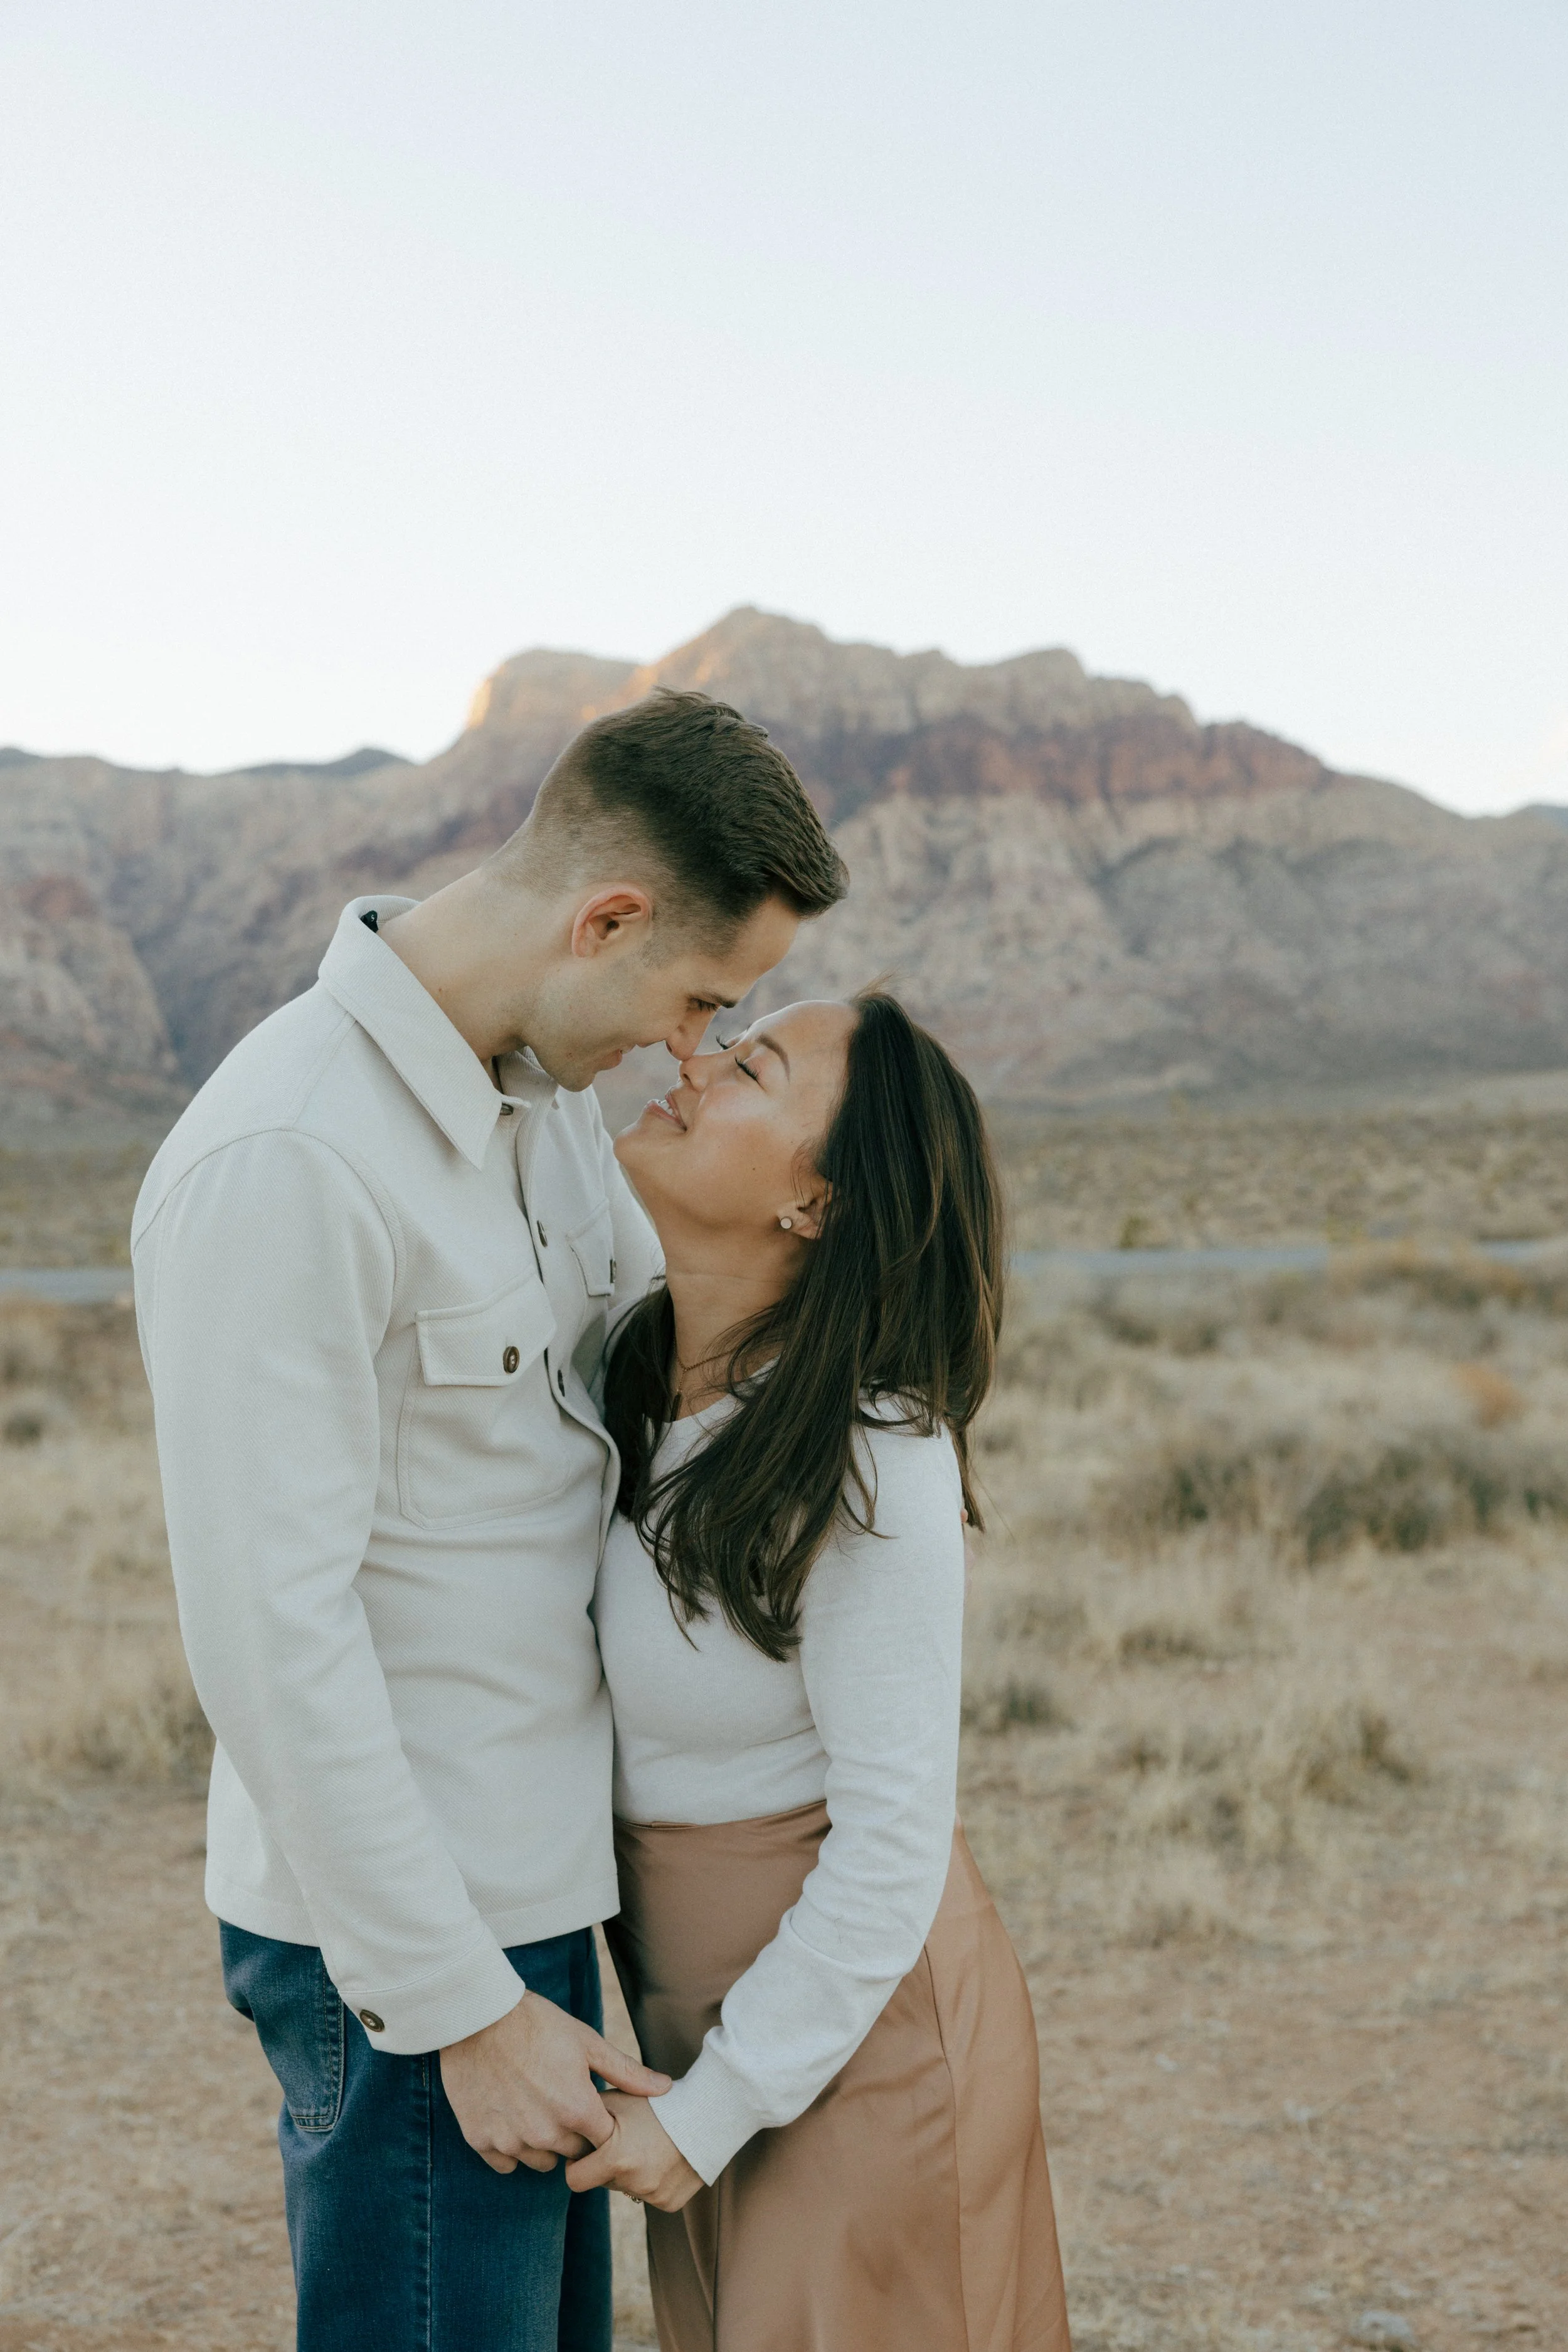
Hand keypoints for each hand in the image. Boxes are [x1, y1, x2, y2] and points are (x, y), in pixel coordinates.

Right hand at [440, 1992, 670, 2176]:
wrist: (479, 2015)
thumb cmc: (538, 2023)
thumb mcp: (586, 2042)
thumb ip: (627, 2073)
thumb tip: (665, 2088)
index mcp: (576, 2110)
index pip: (603, 2143)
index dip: (600, 2124)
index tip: (590, 2105)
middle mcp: (545, 2134)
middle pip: (572, 2154)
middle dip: (572, 2133)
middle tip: (559, 2099)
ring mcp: (510, 2140)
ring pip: (539, 2162)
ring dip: (542, 2142)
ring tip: (533, 2104)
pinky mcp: (480, 2140)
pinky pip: (505, 2163)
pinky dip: (509, 2146)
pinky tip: (509, 2114)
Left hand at [565, 2091, 703, 2211]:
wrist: (708, 2113)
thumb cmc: (658, 2103)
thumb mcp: (619, 2099)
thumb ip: (587, 2114)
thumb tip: (565, 2127)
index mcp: (616, 2159)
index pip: (575, 2179)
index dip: (577, 2163)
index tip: (587, 2149)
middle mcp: (634, 2183)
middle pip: (602, 2182)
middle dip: (605, 2164)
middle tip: (624, 2139)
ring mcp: (654, 2196)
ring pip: (625, 2188)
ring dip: (629, 2172)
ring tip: (647, 2144)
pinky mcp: (670, 2203)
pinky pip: (647, 2195)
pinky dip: (650, 2180)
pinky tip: (662, 2157)